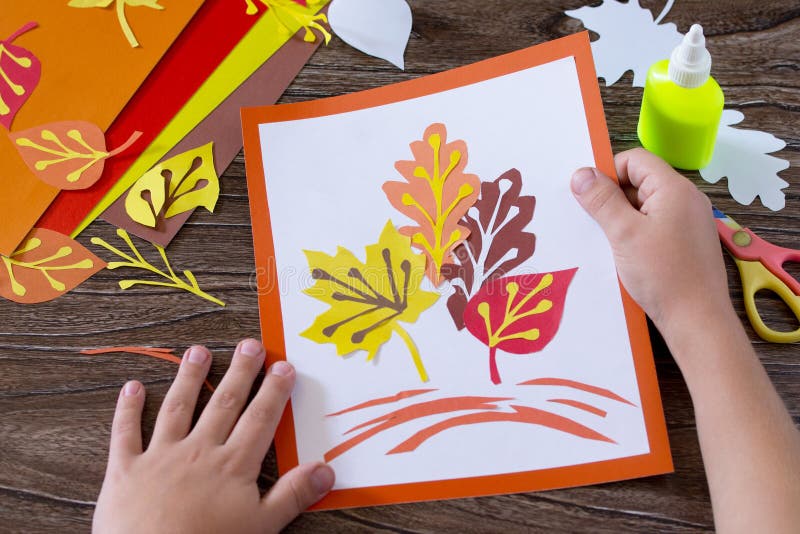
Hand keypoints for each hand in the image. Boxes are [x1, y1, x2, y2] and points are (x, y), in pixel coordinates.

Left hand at [93, 340, 334, 533]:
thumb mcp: (260, 527)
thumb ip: (292, 495)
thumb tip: (327, 469)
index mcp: (232, 465)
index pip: (260, 419)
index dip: (274, 391)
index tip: (284, 366)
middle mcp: (199, 451)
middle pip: (224, 403)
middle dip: (240, 372)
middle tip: (250, 344)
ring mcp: (160, 457)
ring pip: (178, 408)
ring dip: (189, 378)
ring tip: (198, 351)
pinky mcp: (125, 470)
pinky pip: (126, 433)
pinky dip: (128, 409)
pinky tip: (132, 386)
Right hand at [570, 148, 732, 337]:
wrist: (696, 320)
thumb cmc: (663, 275)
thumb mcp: (624, 233)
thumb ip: (602, 200)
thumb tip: (581, 173)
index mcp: (674, 189)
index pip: (635, 159)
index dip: (608, 172)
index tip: (589, 198)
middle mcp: (685, 199)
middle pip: (639, 181)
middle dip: (612, 198)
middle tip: (594, 223)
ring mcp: (687, 222)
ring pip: (644, 206)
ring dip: (621, 219)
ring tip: (608, 242)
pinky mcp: (685, 242)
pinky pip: (654, 225)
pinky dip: (635, 234)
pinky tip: (624, 255)